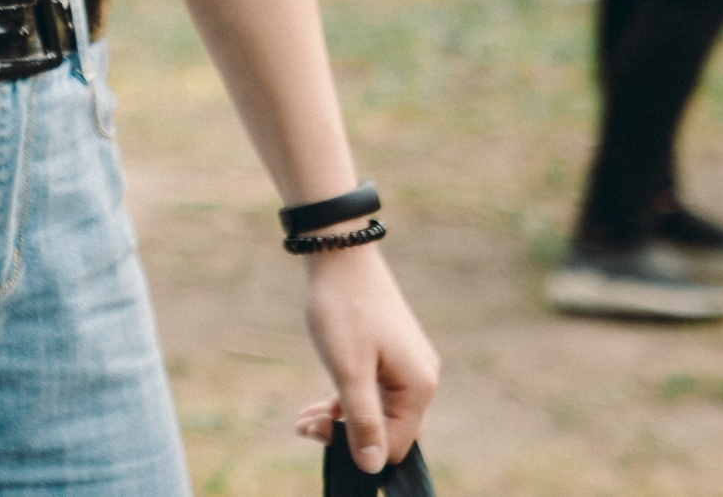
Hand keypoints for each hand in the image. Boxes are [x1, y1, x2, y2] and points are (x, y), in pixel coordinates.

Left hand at [293, 245, 438, 474]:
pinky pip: (372, 391)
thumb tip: (372, 467)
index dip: (356, 449)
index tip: (316, 434)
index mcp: (419, 388)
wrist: (341, 254)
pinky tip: (315, 407)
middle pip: (387, 429)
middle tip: (303, 425)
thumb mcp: (348, 371)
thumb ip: (362, 421)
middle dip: (344, 435)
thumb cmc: (343, 311)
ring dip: (339, 419)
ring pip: (375, 410)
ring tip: (301, 421)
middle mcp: (421, 380)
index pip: (394, 445)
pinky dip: (344, 400)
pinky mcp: (390, 354)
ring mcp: (407, 366)